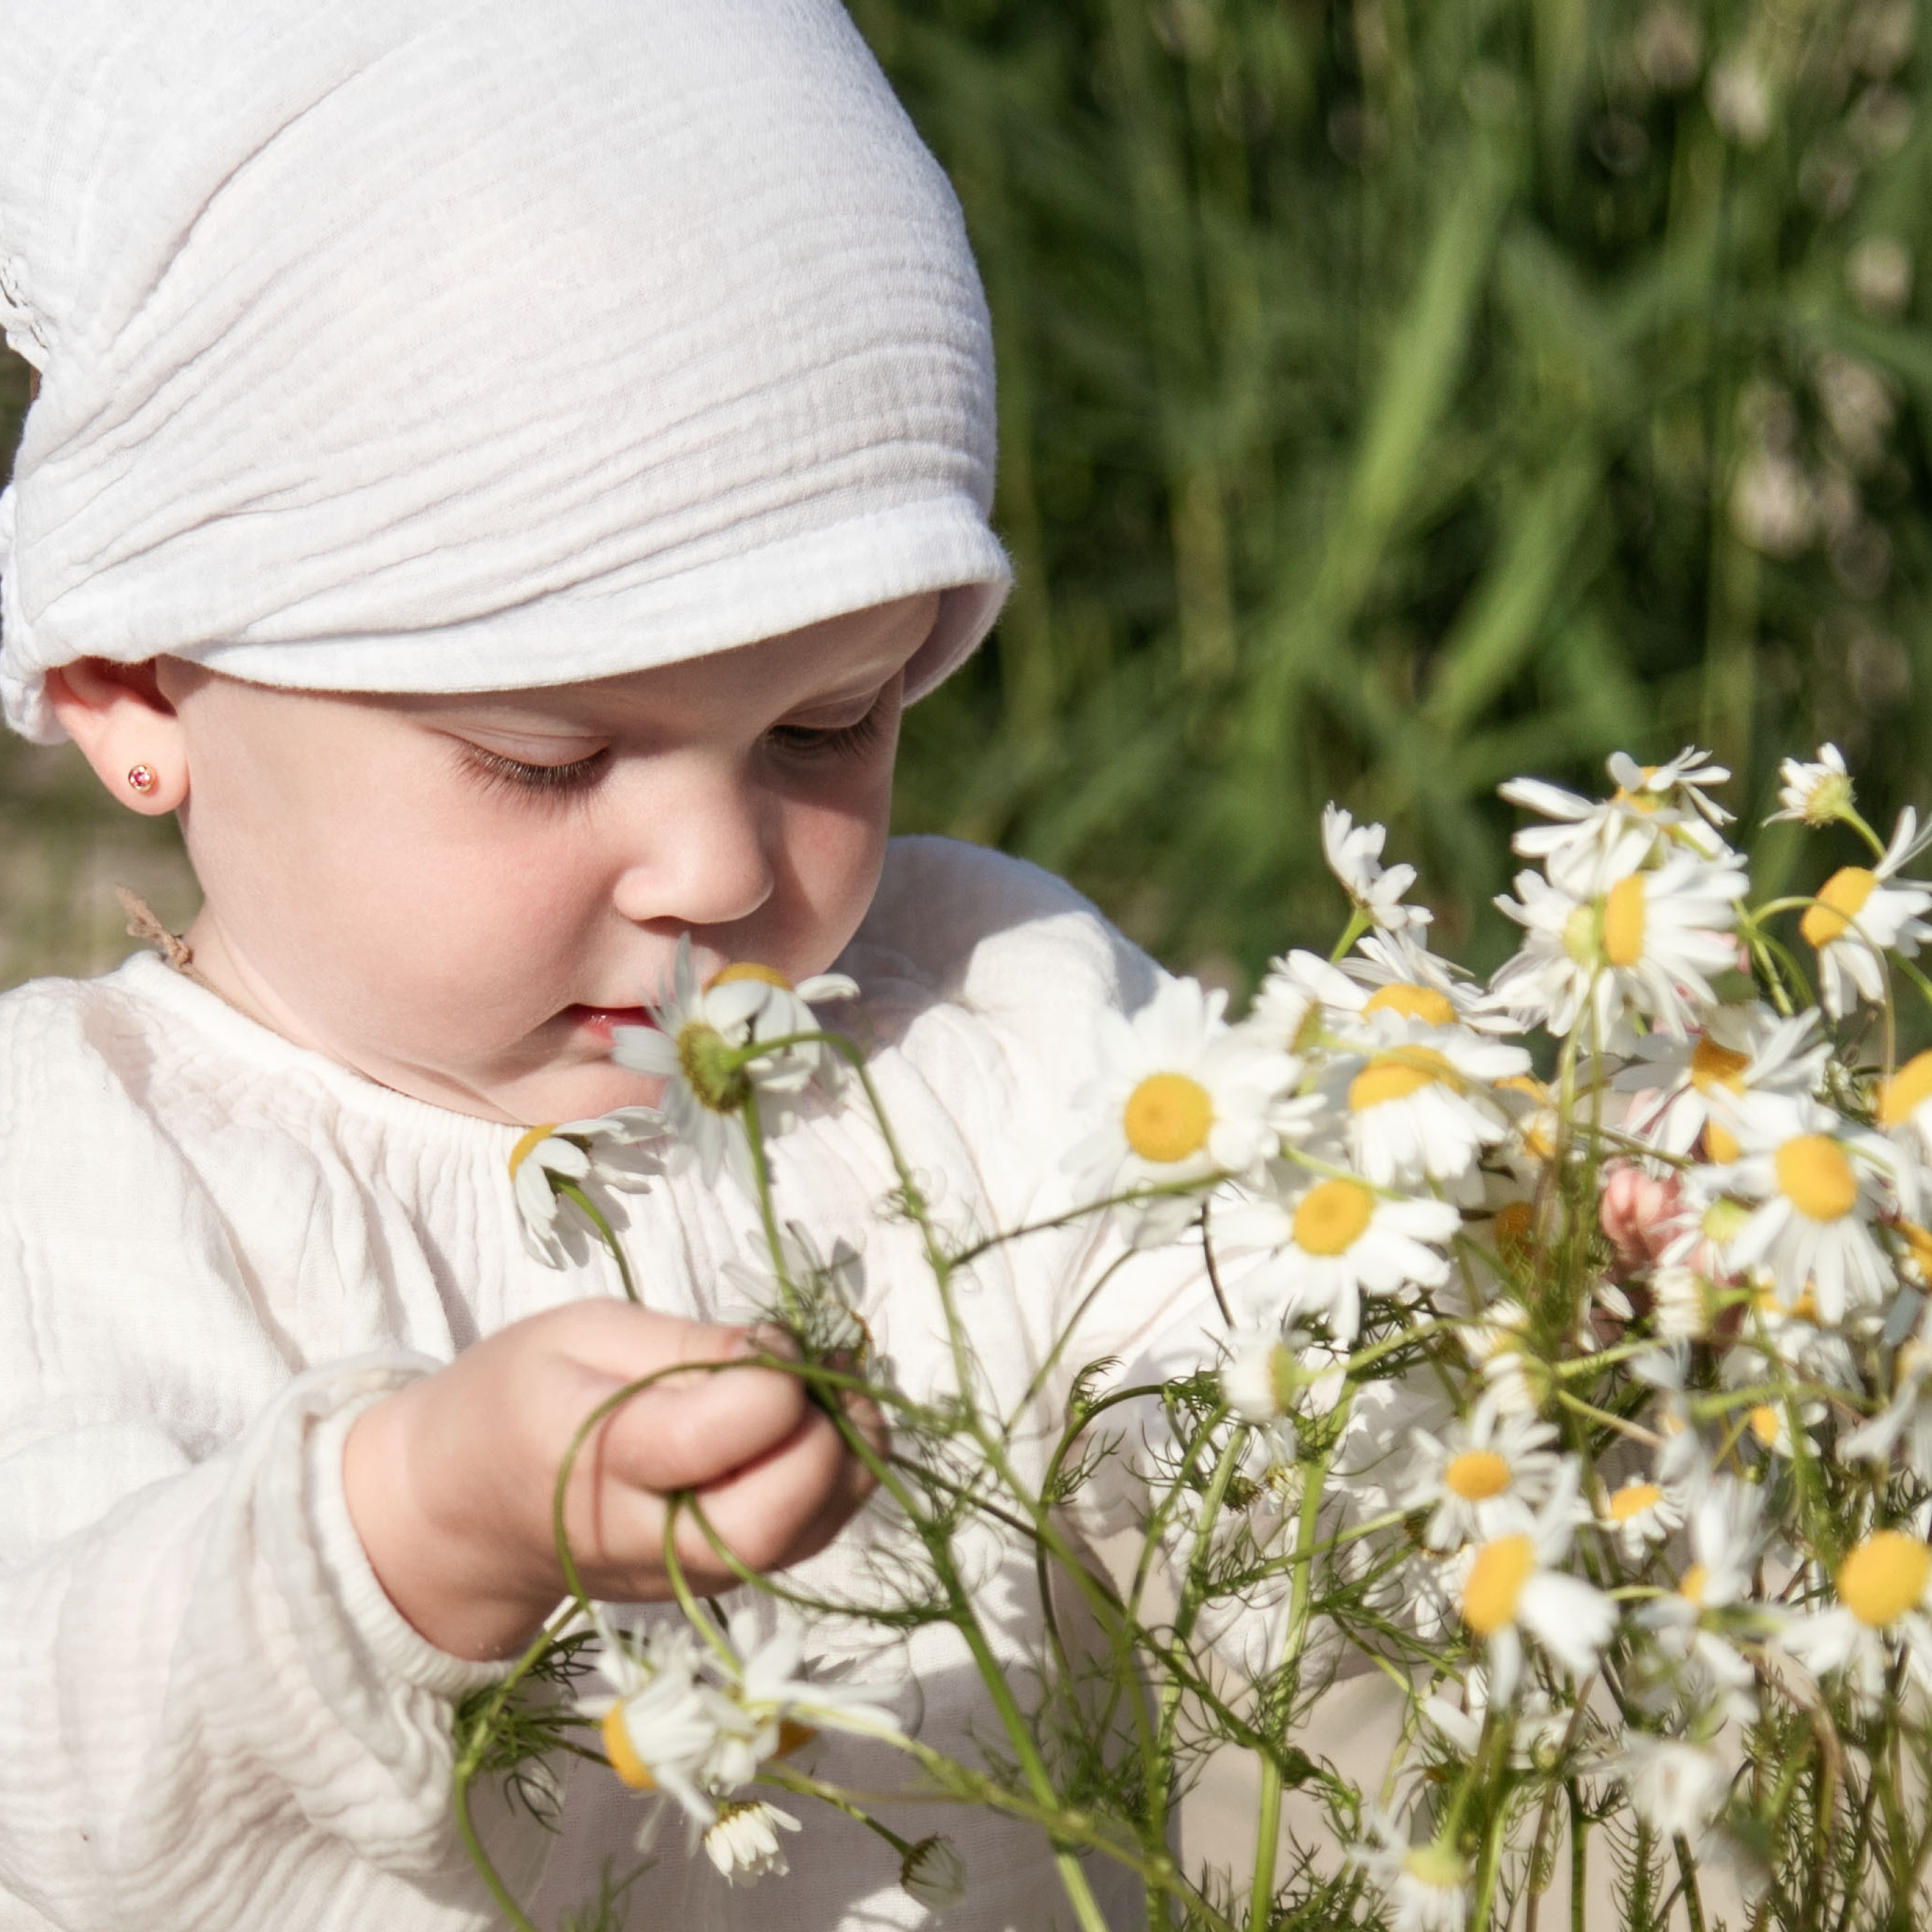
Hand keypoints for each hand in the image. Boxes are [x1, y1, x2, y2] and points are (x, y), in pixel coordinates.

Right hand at [343, 1302, 876, 1659]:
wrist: (463, 1515)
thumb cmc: (517, 1400)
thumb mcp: (580, 1334)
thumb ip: (686, 1345)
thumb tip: (784, 1353)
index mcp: (596, 1462)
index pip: (721, 1437)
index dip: (776, 1379)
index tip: (769, 1337)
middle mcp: (651, 1539)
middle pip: (778, 1516)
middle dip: (830, 1435)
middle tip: (827, 1369)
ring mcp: (691, 1574)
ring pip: (810, 1533)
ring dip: (849, 1455)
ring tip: (835, 1386)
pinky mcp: (720, 1579)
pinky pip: (806, 1538)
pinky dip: (837, 1481)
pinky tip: (820, 1423)